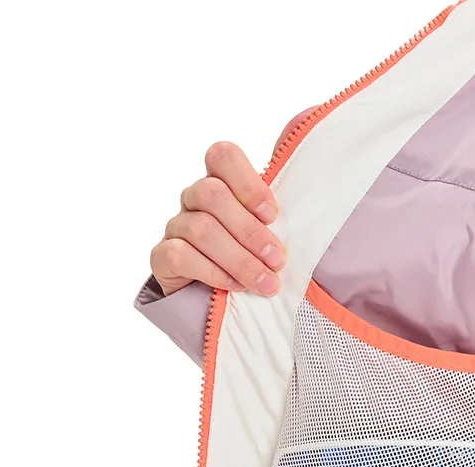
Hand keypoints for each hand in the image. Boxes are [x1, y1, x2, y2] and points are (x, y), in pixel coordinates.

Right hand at [150, 141, 284, 296]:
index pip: (222, 156)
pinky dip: (213, 272)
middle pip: (211, 194)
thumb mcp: (268, 239)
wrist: (213, 302)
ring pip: (200, 228)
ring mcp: (176, 226)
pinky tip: (235, 286)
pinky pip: (180, 255)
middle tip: (277, 259)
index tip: (272, 215)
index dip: (247, 182)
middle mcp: (194, 199)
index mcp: (221, 184)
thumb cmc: (251, 261)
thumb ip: (277, 224)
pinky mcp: (162, 257)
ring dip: (239, 258)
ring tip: (265, 282)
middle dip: (249, 230)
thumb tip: (312, 218)